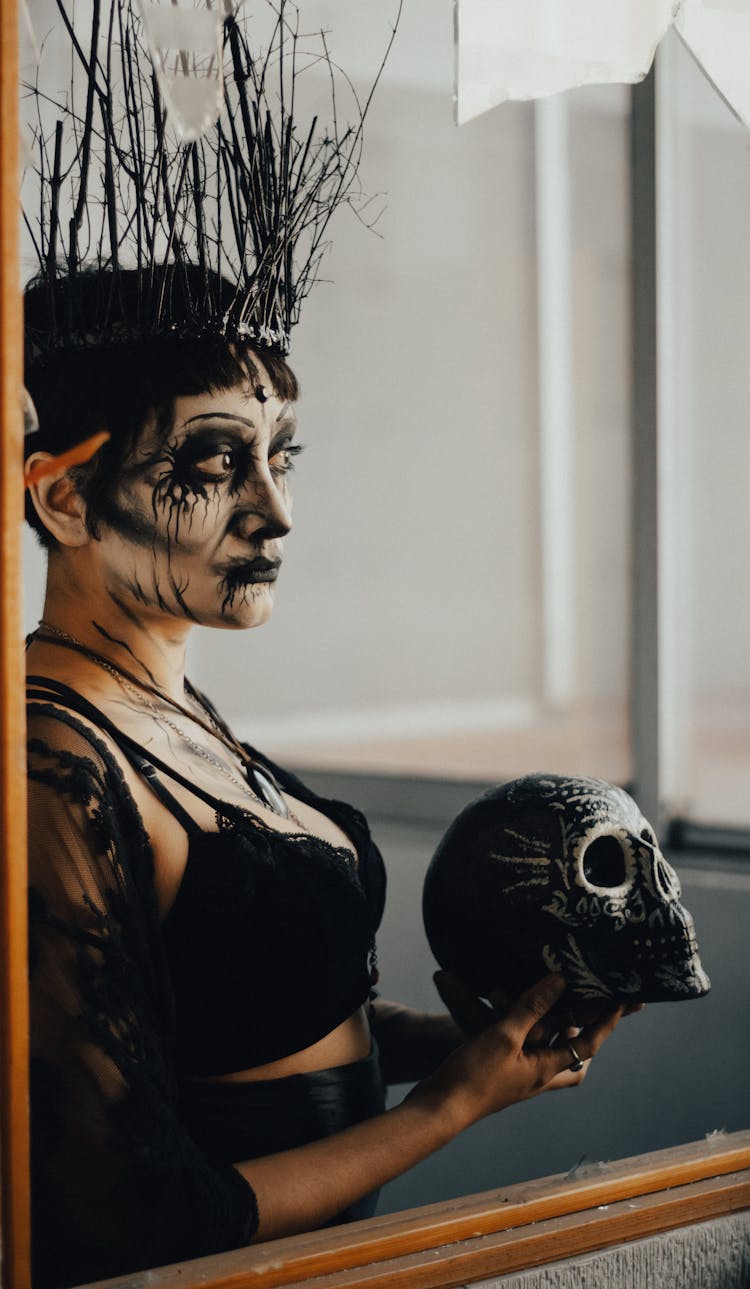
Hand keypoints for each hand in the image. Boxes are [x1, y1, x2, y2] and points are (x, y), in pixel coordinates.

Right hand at [411, 972, 626, 1130]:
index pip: (588, 1043)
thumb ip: (532, 1008)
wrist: (439, 1107)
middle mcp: (538, 1075)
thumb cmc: (474, 1077)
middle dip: (585, 1032)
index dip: (607, 1021)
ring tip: (555, 999)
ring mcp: (519, 1076)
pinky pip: (525, 1048)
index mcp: (546, 1070)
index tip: (624, 1001)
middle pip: (575, 1056)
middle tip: (591, 1008)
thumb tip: (560, 980)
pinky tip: (513, 1010)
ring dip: (554, 1027)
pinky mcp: (500, 1072)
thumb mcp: (505, 1036)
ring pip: (549, 1051)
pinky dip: (527, 1028)